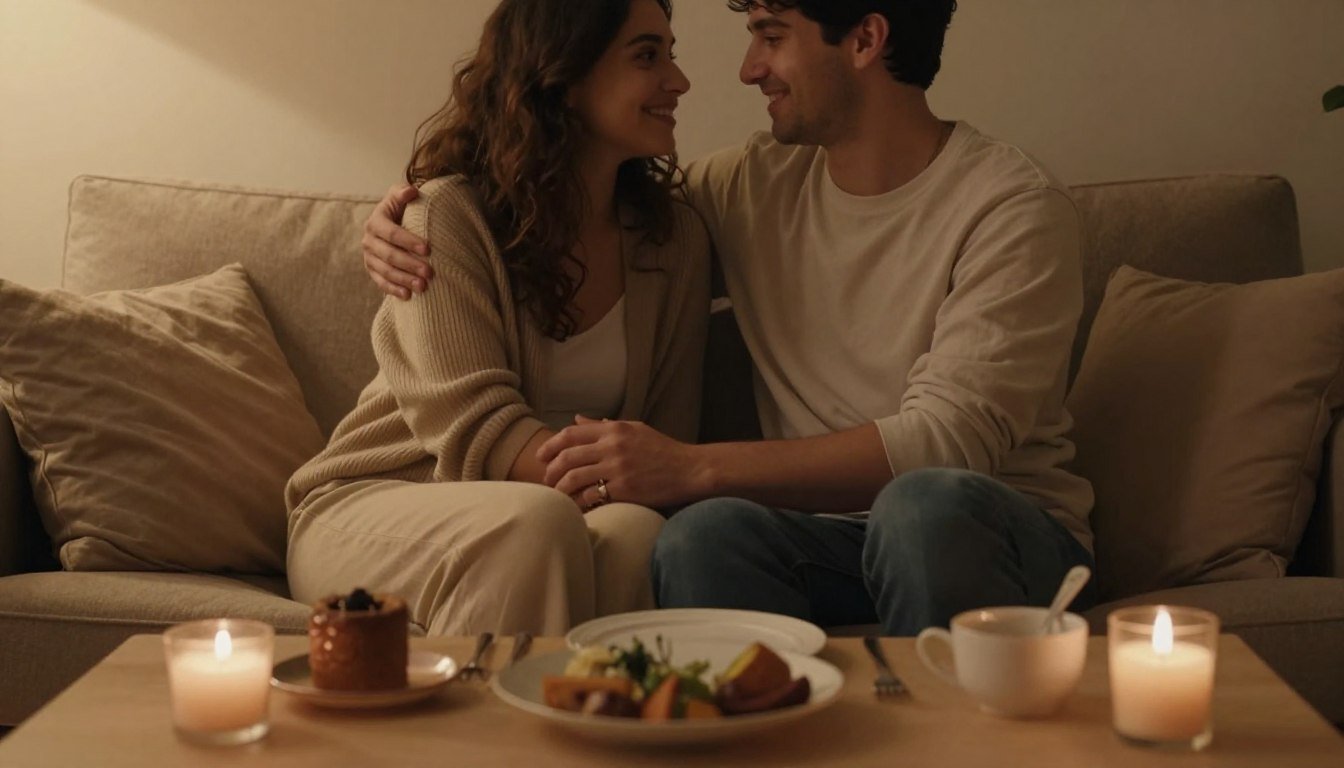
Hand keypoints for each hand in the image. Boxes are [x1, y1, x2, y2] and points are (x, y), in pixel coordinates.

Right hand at [363, 183, 433, 299]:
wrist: (394, 222)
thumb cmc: (402, 208)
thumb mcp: (401, 196)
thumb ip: (403, 193)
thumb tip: (411, 191)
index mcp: (375, 221)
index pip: (392, 233)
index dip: (409, 241)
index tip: (428, 249)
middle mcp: (369, 240)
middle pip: (389, 255)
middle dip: (410, 264)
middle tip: (430, 273)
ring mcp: (369, 257)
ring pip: (385, 271)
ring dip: (404, 280)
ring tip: (423, 287)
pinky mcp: (372, 270)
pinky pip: (380, 282)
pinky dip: (393, 290)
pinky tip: (408, 296)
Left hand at [538, 416, 709, 508]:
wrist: (690, 469)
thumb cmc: (663, 450)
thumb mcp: (635, 429)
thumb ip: (604, 425)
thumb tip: (577, 420)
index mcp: (614, 429)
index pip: (571, 434)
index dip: (551, 445)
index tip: (541, 457)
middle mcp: (613, 446)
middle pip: (567, 456)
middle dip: (551, 470)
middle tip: (546, 480)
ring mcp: (618, 468)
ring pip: (574, 477)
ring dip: (560, 488)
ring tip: (556, 495)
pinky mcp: (625, 489)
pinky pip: (590, 496)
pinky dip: (578, 502)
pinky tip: (574, 506)